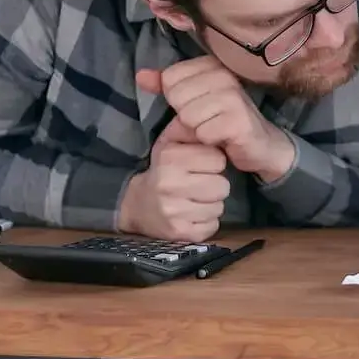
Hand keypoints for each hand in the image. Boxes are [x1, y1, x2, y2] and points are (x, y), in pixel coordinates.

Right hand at [117, 122, 229, 241]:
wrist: (136, 205)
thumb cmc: (163, 170)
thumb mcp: (172, 144)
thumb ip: (193, 132)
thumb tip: (219, 125)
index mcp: (169, 158)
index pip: (218, 160)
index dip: (213, 163)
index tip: (201, 166)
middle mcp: (169, 184)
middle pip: (222, 187)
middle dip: (215, 185)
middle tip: (199, 185)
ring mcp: (173, 211)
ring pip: (218, 208)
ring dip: (211, 205)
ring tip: (194, 200)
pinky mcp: (179, 233)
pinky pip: (212, 227)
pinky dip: (206, 222)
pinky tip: (191, 215)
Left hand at [137, 57, 292, 177]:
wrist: (258, 144)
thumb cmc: (222, 120)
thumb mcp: (191, 99)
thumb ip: (165, 86)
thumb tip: (140, 76)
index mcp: (211, 65)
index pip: (170, 79)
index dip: (178, 100)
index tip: (199, 105)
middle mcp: (224, 75)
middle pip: (177, 97)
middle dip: (186, 116)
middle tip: (207, 120)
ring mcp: (234, 97)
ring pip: (188, 116)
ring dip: (197, 130)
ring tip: (214, 129)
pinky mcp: (239, 120)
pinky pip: (203, 132)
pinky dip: (209, 141)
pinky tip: (223, 139)